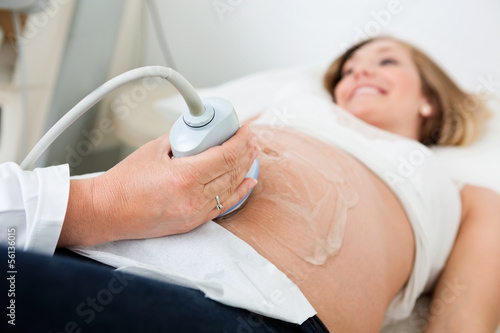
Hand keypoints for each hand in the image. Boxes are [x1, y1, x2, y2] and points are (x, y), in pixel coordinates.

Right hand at [59, 125, 258, 246]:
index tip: (246, 131)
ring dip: (244, 169)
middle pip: (233, 171)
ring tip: (251, 154)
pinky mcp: (193, 223)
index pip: (226, 155)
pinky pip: (223, 206)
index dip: (241, 141)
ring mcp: (195, 213)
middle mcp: (194, 198)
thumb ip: (181, 139)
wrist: (107, 212)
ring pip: (231, 188)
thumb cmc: (124, 182)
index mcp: (185, 176)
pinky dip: (239, 192)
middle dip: (246, 152)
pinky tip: (248, 181)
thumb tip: (199, 131)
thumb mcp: (154, 150)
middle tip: (251, 139)